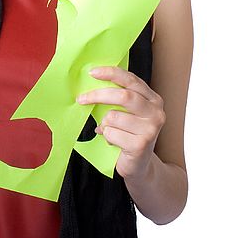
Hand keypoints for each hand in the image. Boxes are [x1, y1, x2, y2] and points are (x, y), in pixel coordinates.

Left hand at [76, 66, 166, 180]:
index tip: (92, 72)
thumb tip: (92, 84)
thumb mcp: (127, 113)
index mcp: (153, 99)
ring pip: (113, 117)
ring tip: (110, 132)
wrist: (139, 165)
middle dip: (98, 95)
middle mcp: (156, 112)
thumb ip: (117, 98)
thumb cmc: (129, 135)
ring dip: (104, 125)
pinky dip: (106, 138)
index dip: (111, 73)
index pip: (131, 80)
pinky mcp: (141, 145)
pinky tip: (114, 143)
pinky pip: (111, 134)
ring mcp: (151, 129)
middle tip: (81, 99)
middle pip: (123, 96)